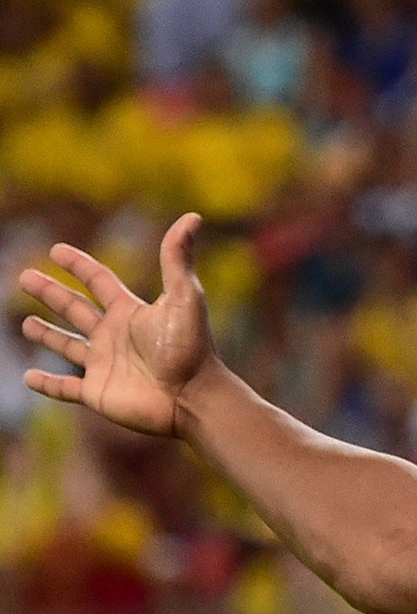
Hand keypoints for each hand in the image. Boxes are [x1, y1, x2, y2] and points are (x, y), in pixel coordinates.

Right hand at [19, 213, 219, 437]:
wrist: (194, 397)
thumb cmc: (190, 348)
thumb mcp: (184, 297)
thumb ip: (178, 258)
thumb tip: (193, 217)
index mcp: (130, 312)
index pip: (99, 282)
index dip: (78, 265)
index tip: (56, 249)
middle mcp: (115, 336)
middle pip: (76, 309)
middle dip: (51, 293)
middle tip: (25, 277)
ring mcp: (104, 365)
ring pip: (68, 346)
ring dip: (47, 335)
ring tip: (27, 324)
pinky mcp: (97, 393)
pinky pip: (65, 388)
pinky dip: (47, 384)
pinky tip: (30, 378)